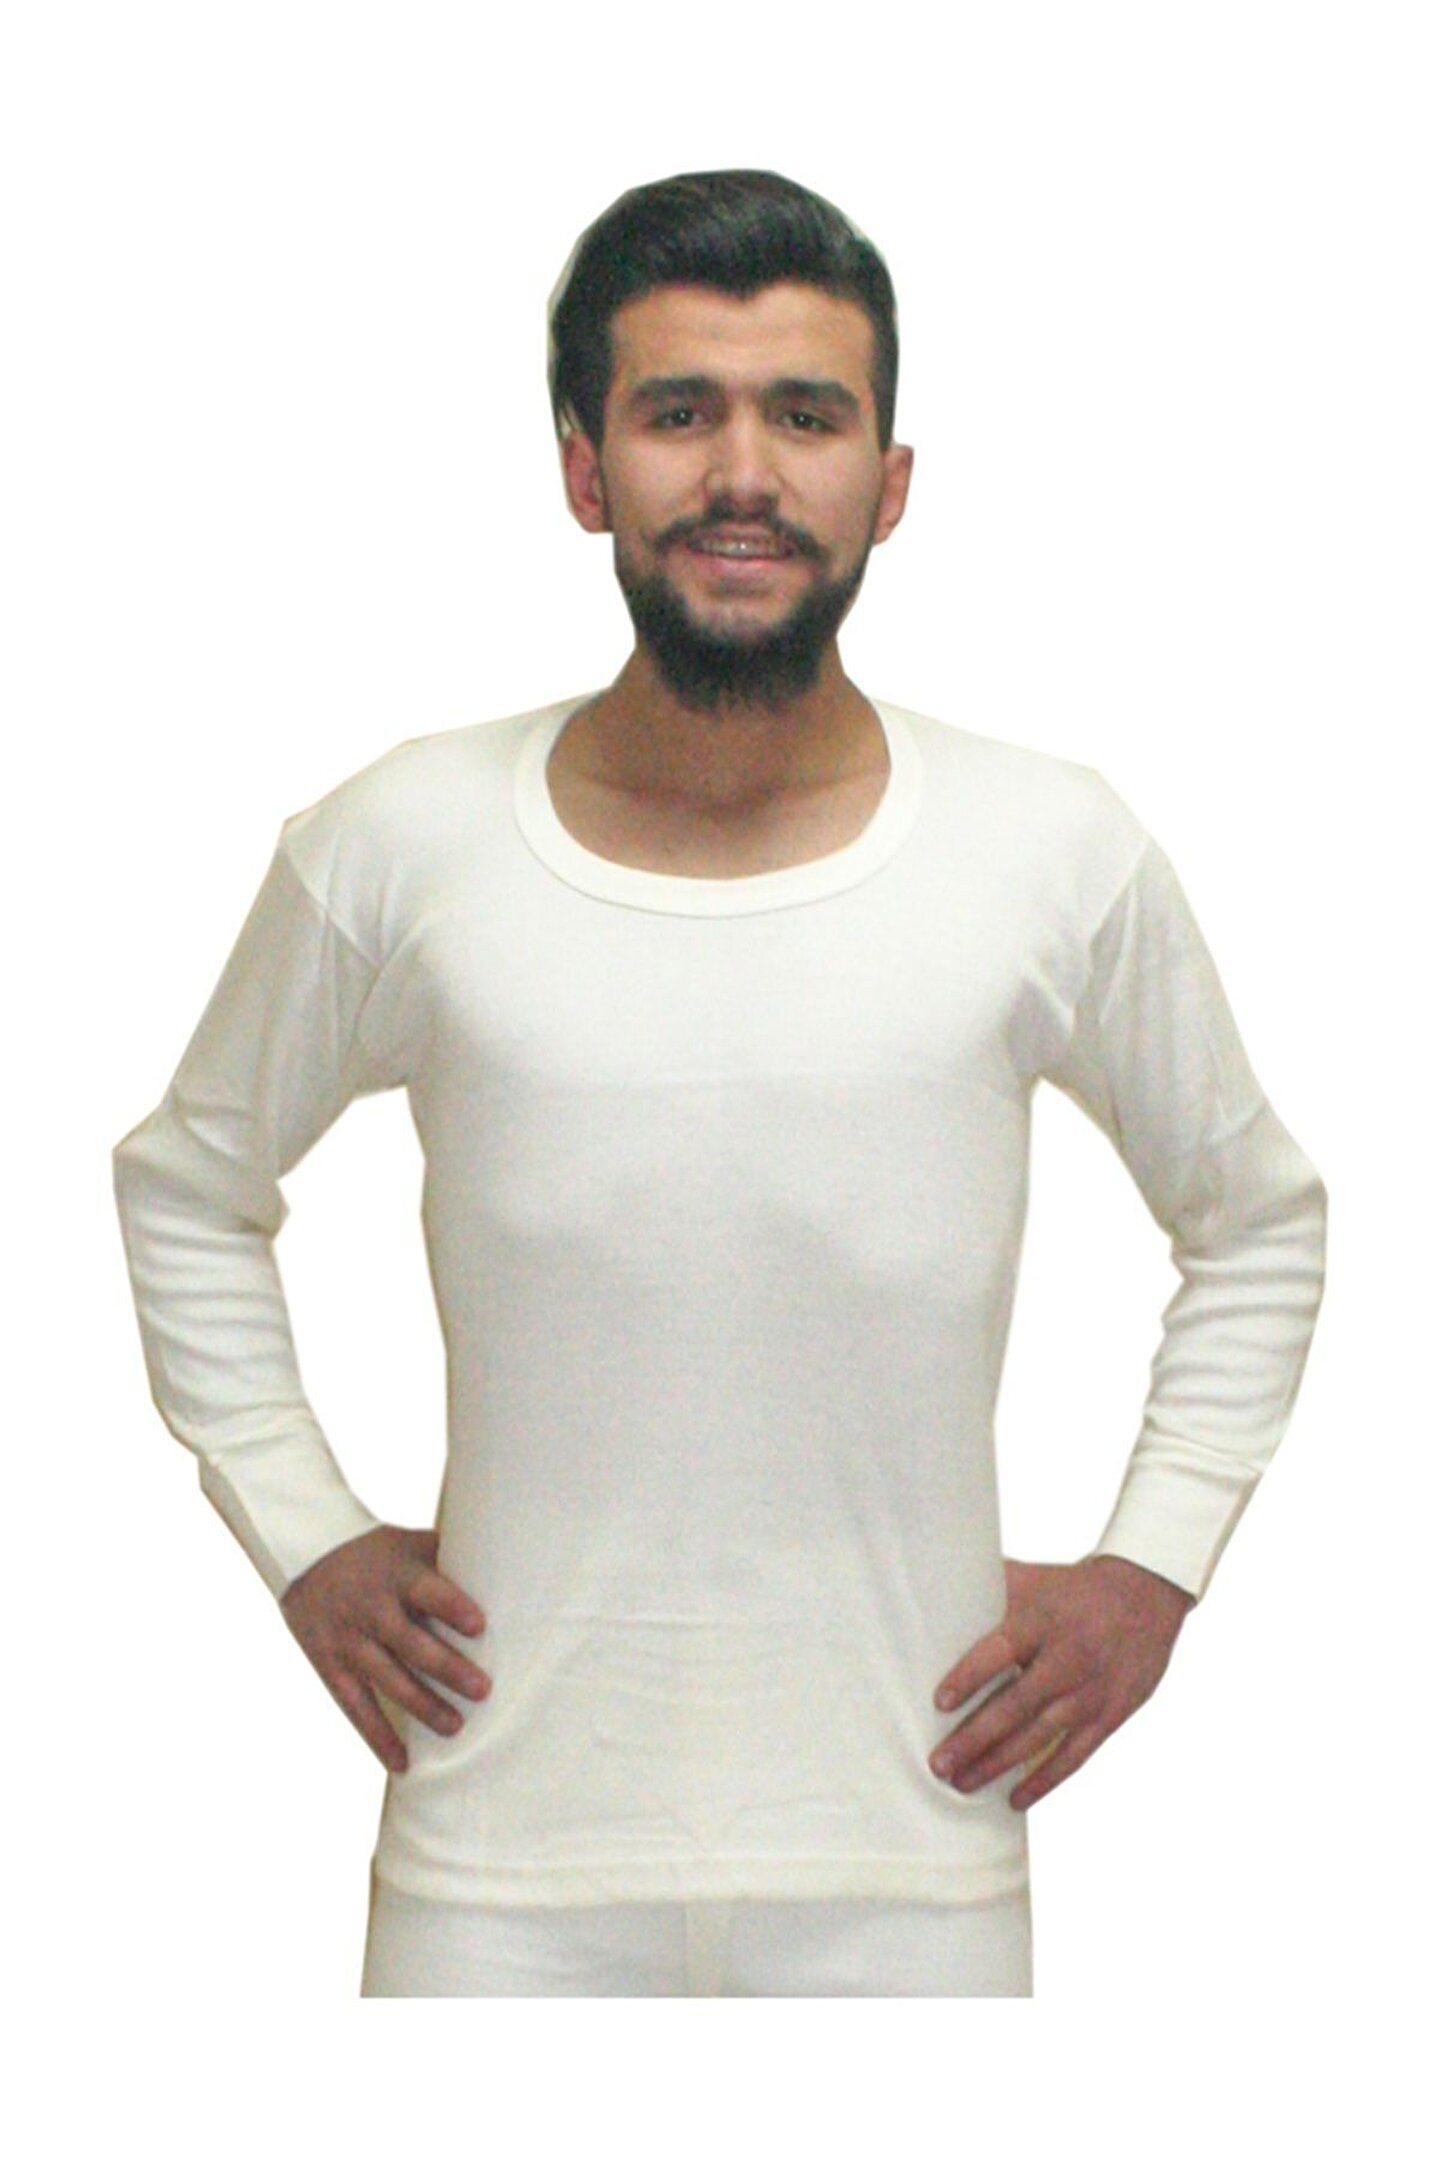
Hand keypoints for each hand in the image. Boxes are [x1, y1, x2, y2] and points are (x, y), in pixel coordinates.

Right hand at [280, 1525, 489, 1773]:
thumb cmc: (378, 1552)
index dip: (452, 1607)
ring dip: (422, 1706)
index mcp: (396, 1574)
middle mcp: (371, 1608)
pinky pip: (355, 1707)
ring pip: (387, 1680)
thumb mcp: (408, 1546)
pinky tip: (403, 1763)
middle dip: (447, 1668)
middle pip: (410, 1643)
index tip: (480, 1626)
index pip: (426, 1590)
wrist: (307, 1554)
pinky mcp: (329, 1665)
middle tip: (483, 1690)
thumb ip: (448, 1563)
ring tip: (455, 1727)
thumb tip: (509, 1574)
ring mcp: (349, 1639)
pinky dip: (378, 1737)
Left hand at [929, 1555, 1193, 1809]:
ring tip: (962, 1784)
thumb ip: (989, 1589)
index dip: (970, 1676)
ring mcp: (1090, 1691)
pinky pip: (1074, 1755)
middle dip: (974, 1738)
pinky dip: (1044, 1780)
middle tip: (939, 1764)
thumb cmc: (1073, 1589)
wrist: (1145, 1593)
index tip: (940, 1702)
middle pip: (1016, 1705)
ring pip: (1040, 1737)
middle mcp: (1067, 1659)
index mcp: (1042, 1622)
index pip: (1000, 1650)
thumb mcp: (1033, 1580)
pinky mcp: (1110, 1715)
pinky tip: (1015, 1798)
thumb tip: (931, 1589)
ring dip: (999, 1764)